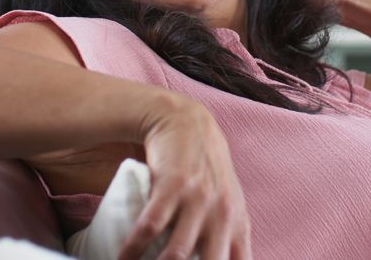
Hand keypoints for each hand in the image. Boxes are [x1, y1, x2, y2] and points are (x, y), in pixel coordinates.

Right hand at [120, 94, 252, 259]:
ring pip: (175, 255)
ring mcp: (199, 200)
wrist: (186, 123)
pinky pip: (150, 228)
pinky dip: (133, 250)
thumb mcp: (227, 204)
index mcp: (238, 226)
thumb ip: (228, 238)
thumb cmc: (206, 171)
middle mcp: (223, 216)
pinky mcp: (173, 186)